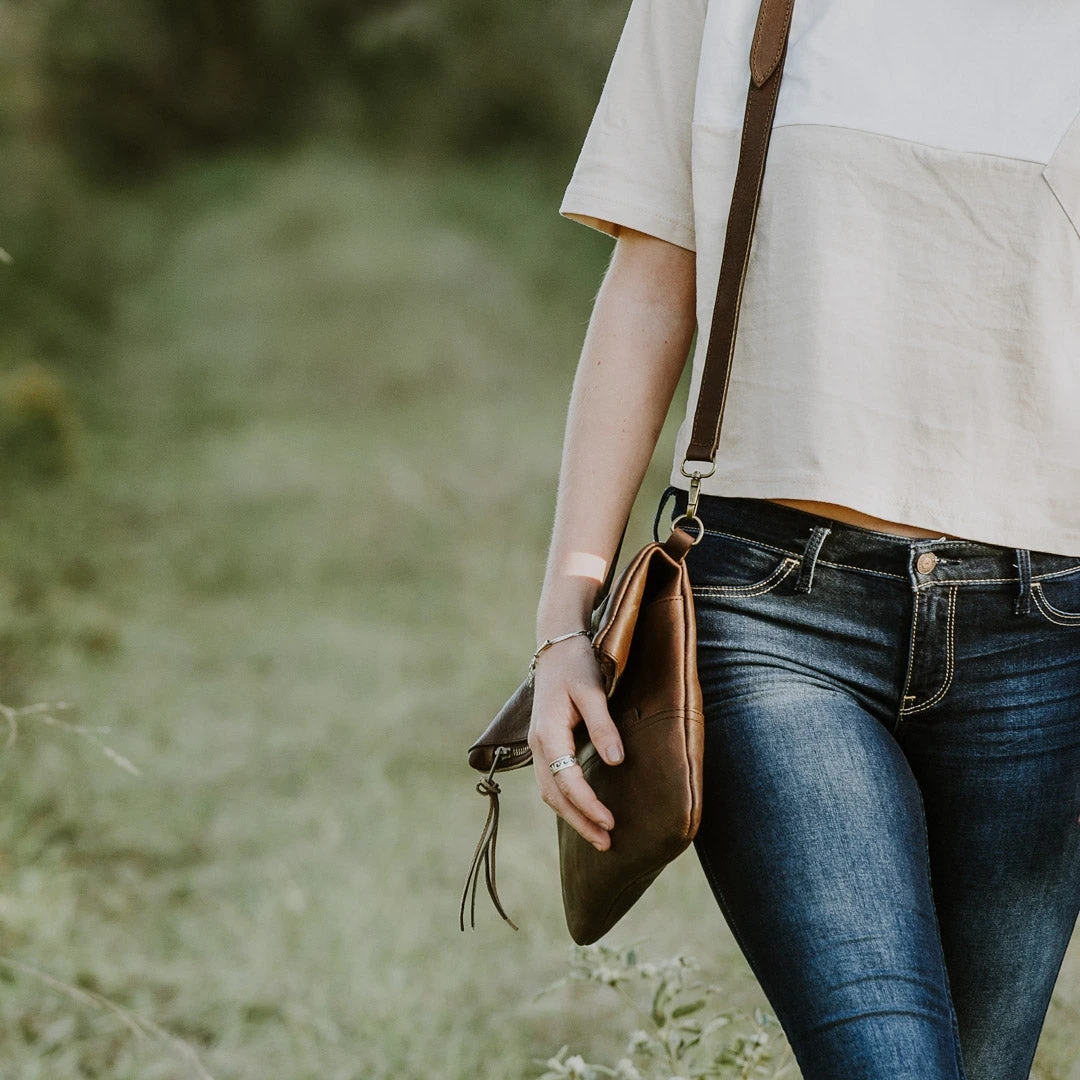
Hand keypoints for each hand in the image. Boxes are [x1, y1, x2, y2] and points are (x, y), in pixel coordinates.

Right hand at [527, 636, 623, 850]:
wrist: (556, 647)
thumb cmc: (576, 665)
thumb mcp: (592, 691)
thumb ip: (603, 727)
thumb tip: (616, 762)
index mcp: (548, 733)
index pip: (566, 780)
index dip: (588, 805)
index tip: (610, 823)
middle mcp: (537, 744)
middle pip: (554, 794)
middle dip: (579, 821)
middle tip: (607, 843)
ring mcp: (537, 746)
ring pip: (549, 791)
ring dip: (572, 816)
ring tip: (598, 836)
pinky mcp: (544, 745)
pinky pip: (550, 781)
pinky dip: (566, 801)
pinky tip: (583, 811)